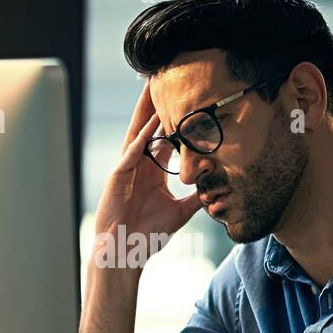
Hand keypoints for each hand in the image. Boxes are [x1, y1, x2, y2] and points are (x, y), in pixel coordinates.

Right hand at [90, 83, 201, 268]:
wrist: (125, 252)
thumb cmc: (146, 235)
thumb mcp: (179, 213)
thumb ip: (194, 200)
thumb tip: (215, 192)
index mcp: (152, 172)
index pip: (165, 138)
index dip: (174, 120)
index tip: (187, 100)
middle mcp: (139, 165)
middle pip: (149, 128)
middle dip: (157, 105)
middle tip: (165, 79)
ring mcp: (126, 169)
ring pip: (138, 133)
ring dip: (146, 111)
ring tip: (152, 88)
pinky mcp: (117, 177)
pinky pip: (131, 153)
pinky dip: (142, 138)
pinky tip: (151, 124)